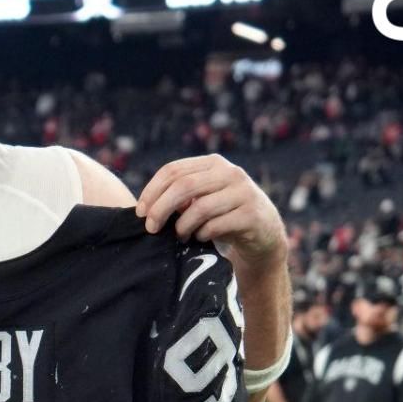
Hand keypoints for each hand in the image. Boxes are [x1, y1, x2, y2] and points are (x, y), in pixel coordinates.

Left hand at [137, 154, 286, 271]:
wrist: (263, 235)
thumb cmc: (222, 216)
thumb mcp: (201, 199)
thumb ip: (179, 196)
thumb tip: (145, 207)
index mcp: (213, 163)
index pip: (173, 170)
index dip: (151, 191)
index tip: (139, 212)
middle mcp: (230, 173)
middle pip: (183, 186)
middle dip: (160, 209)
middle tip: (151, 228)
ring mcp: (244, 193)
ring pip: (199, 208)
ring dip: (182, 226)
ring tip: (181, 236)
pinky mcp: (252, 215)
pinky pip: (216, 225)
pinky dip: (201, 235)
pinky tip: (200, 238)